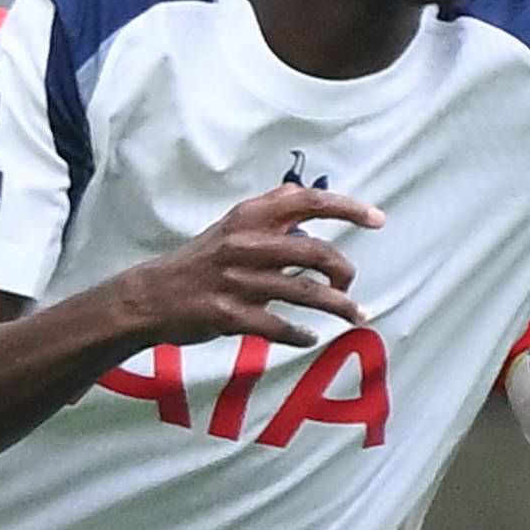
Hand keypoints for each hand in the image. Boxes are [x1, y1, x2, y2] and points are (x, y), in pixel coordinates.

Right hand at [116, 183, 384, 346]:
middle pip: (316, 252)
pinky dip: (301, 334)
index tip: (378, 219)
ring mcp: (237, 281)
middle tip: (351, 286)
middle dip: (345, 272)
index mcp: (249, 217)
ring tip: (355, 316)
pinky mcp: (229, 315)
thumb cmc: (200, 259)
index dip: (348, 207)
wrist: (150, 295)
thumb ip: (269, 210)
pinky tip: (312, 337)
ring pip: (305, 292)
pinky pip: (279, 326)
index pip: (307, 201)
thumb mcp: (232, 224)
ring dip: (339, 307)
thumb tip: (304, 192)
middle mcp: (245, 244)